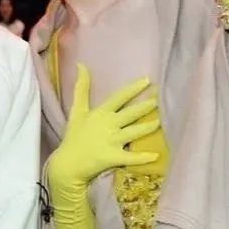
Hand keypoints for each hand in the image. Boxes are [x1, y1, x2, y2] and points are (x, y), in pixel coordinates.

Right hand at [48, 64, 159, 191]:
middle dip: (147, 106)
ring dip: (149, 127)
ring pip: (135, 132)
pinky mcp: (114, 158)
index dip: (133, 88)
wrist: (68, 164)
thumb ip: (81, 88)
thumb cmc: (73, 136)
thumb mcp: (76, 110)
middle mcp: (108, 125)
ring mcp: (112, 142)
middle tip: (160, 99)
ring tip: (161, 121)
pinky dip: (143, 157)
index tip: (147, 80)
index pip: (119, 97)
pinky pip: (131, 157)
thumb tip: (81, 64)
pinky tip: (156, 155)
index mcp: (100, 113)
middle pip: (131, 113)